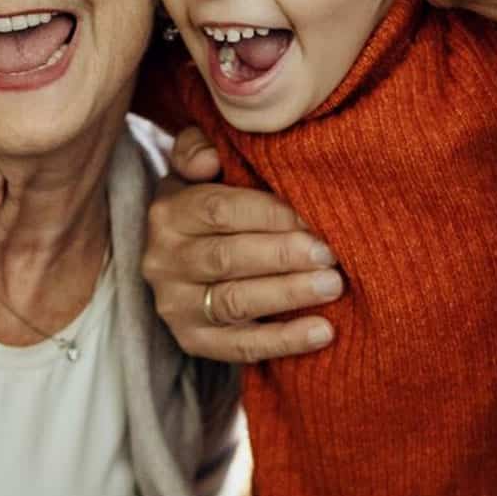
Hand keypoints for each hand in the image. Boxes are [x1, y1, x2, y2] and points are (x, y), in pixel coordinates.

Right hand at [142, 127, 342, 362]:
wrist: (188, 256)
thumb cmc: (213, 203)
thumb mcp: (200, 167)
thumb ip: (200, 148)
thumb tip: (208, 160)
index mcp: (167, 213)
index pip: (219, 210)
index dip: (270, 213)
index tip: (314, 215)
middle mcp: (163, 261)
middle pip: (227, 258)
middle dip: (284, 255)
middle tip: (331, 253)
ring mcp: (175, 306)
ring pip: (235, 303)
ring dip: (288, 294)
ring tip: (333, 285)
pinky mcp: (193, 341)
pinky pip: (240, 347)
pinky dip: (284, 341)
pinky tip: (324, 330)